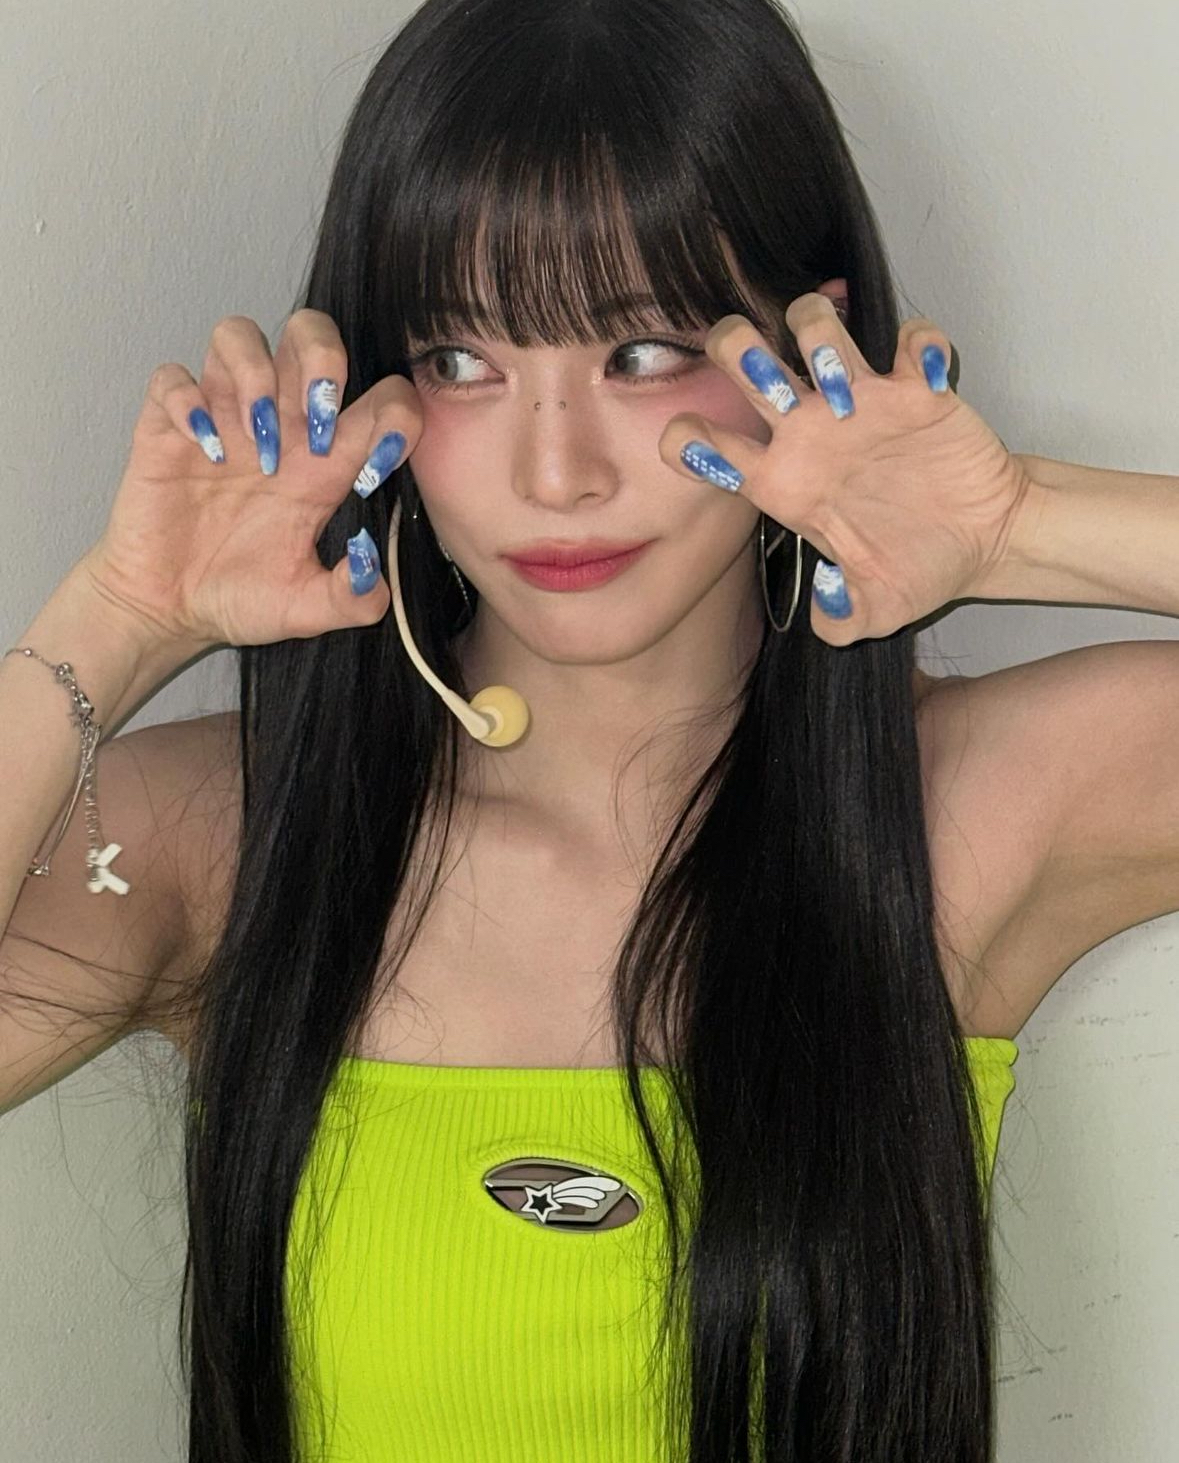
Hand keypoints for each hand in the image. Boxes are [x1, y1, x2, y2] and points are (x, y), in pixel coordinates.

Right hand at [82, 309, 422, 651]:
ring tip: (255, 436)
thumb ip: (353, 597)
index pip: (382, 398)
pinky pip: (172, 376)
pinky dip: (186, 400)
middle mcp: (280, 427)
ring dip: (254, 374)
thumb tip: (374, 563)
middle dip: (321, 361)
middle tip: (314, 424)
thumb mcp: (307, 609)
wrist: (169, 610)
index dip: (392, 416)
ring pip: (238, 335)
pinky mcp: (167, 427)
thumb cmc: (241, 598)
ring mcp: (221, 419)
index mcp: (326, 463)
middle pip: (310, 333)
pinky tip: (201, 448)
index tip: (371, 468)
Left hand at [658, 294, 1033, 643]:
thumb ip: (840, 622)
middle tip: (765, 375)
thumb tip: (825, 606)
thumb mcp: (875, 612)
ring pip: (815, 328)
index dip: (688, 439)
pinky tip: (929, 379)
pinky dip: (920, 346)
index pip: (709, 447)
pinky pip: (911, 339)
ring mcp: (863, 402)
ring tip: (846, 386)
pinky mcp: (919, 387)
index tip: (698, 442)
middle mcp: (811, 432)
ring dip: (822, 338)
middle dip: (737, 348)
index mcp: (785, 482)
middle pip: (745, 361)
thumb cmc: (920, 567)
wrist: (985, 542)